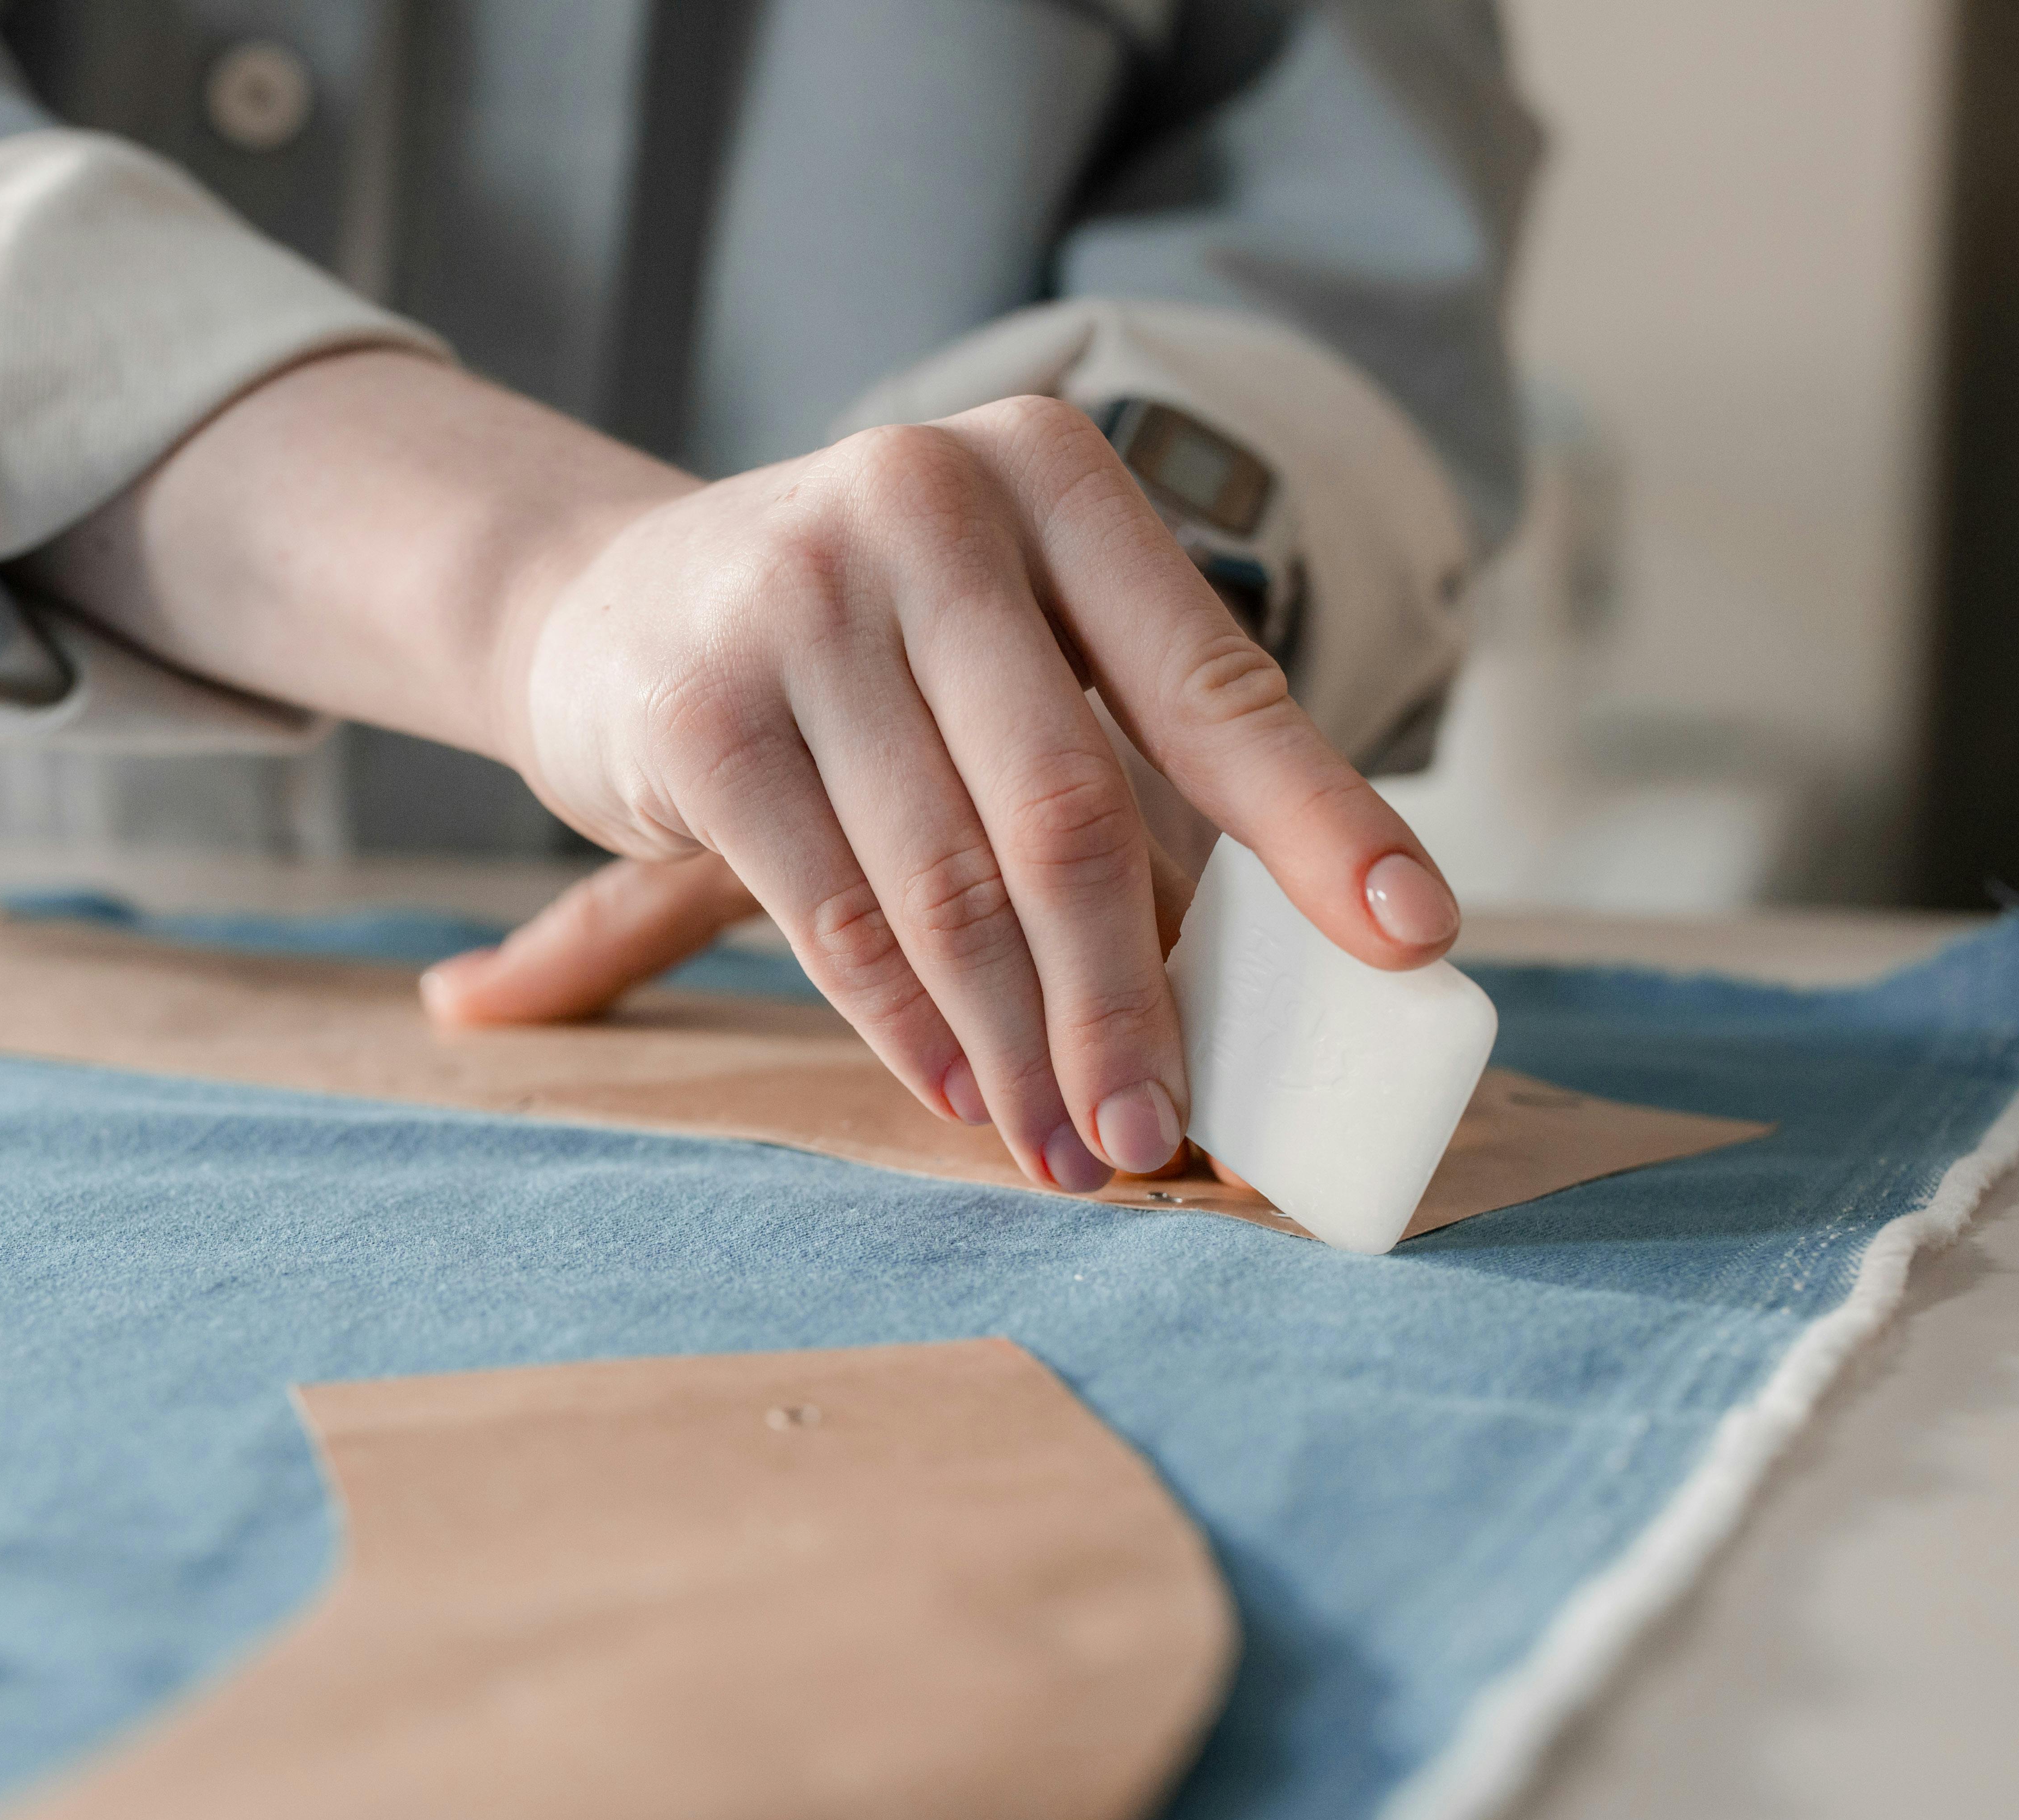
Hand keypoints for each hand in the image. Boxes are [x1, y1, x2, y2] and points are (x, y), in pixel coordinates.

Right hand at [447, 398, 1458, 1190]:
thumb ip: (1117, 770)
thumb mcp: (1000, 648)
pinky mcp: (699, 712)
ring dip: (1019, 1046)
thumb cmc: (860, 648)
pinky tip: (955, 1092)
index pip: (1214, 682)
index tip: (1413, 941)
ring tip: (1065, 1146)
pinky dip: (907, 1028)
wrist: (605, 604)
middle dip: (1128, 999)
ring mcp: (797, 600)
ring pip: (948, 884)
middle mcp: (924, 503)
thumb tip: (1265, 975)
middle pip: (1070, 809)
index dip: (1320, 822)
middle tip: (1161, 1130)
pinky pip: (832, 917)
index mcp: (1049, 474)